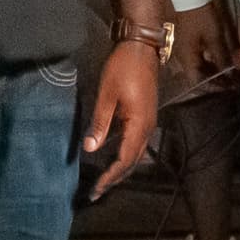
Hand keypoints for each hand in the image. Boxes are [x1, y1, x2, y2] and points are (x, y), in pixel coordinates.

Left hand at [84, 42, 159, 198]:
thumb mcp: (106, 95)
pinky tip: (114, 158)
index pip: (125, 159)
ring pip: (136, 154)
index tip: (97, 189)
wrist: (141, 47)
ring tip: (105, 180)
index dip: (111, 176)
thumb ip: (100, 123)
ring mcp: (149, 122)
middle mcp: (148, 127)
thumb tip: (90, 149)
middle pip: (133, 161)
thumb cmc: (122, 68)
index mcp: (139, 124)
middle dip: (116, 178)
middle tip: (98, 192)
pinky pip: (137, 143)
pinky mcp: (146, 116)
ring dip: (121, 169)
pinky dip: (125, 156)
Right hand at [176, 0, 237, 83]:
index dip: (212, 87)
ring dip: (213, 69)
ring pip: (199, 65)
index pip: (196, 81)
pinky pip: (199, 55)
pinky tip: (222, 59)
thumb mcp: (214, 37)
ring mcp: (185, 46)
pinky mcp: (189, 38)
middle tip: (232, 82)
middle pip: (197, 74)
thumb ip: (221, 57)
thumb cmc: (201, 16)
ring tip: (230, 72)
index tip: (228, 89)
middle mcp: (182, 55)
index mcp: (185, 57)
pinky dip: (211, 59)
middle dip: (215, 79)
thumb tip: (230, 74)